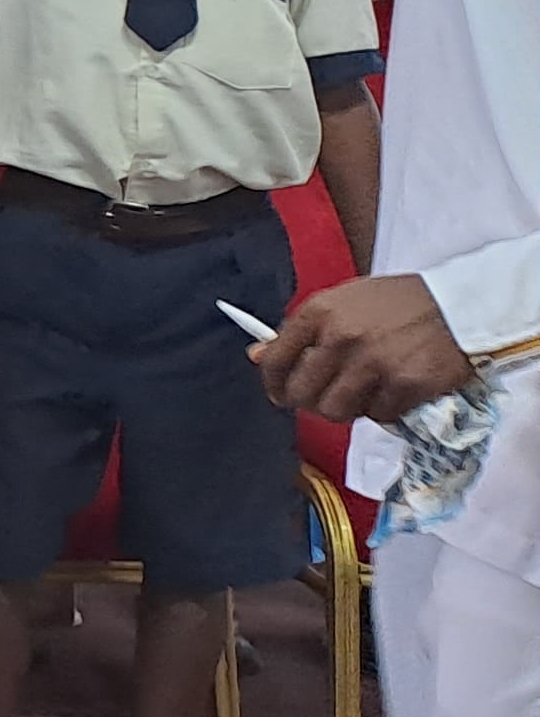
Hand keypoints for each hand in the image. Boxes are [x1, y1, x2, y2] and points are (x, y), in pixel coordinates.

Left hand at [253, 273, 475, 423]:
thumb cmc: (399, 302)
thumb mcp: (343, 302)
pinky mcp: (405, 385)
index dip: (273, 382)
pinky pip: (377, 415)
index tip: (278, 393)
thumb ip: (302, 329)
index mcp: (320, 312)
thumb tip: (256, 354)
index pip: (276, 359)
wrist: (460, 306)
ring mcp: (374, 363)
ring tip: (359, 395)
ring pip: (335, 411)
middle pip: (302, 393)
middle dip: (307, 402)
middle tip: (322, 399)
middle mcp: (342, 337)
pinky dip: (381, 410)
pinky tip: (392, 393)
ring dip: (345, 409)